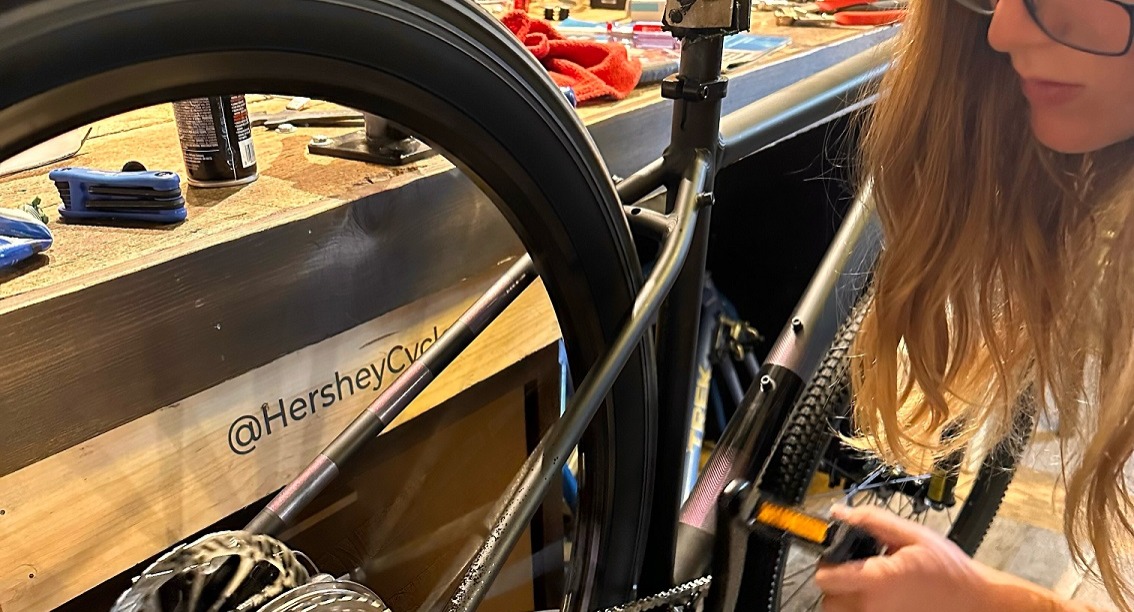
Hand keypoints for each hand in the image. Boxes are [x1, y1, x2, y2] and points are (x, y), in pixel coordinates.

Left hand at [814, 504, 988, 611]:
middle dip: (834, 584)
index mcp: (877, 580)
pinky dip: (860, 609)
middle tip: (853, 571)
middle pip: (828, 600)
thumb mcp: (911, 535)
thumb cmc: (948, 570)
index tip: (837, 557)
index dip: (826, 564)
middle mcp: (874, 607)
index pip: (825, 578)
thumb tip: (840, 513)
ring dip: (844, 600)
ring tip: (865, 587)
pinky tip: (877, 599)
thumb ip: (872, 521)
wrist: (974, 601)